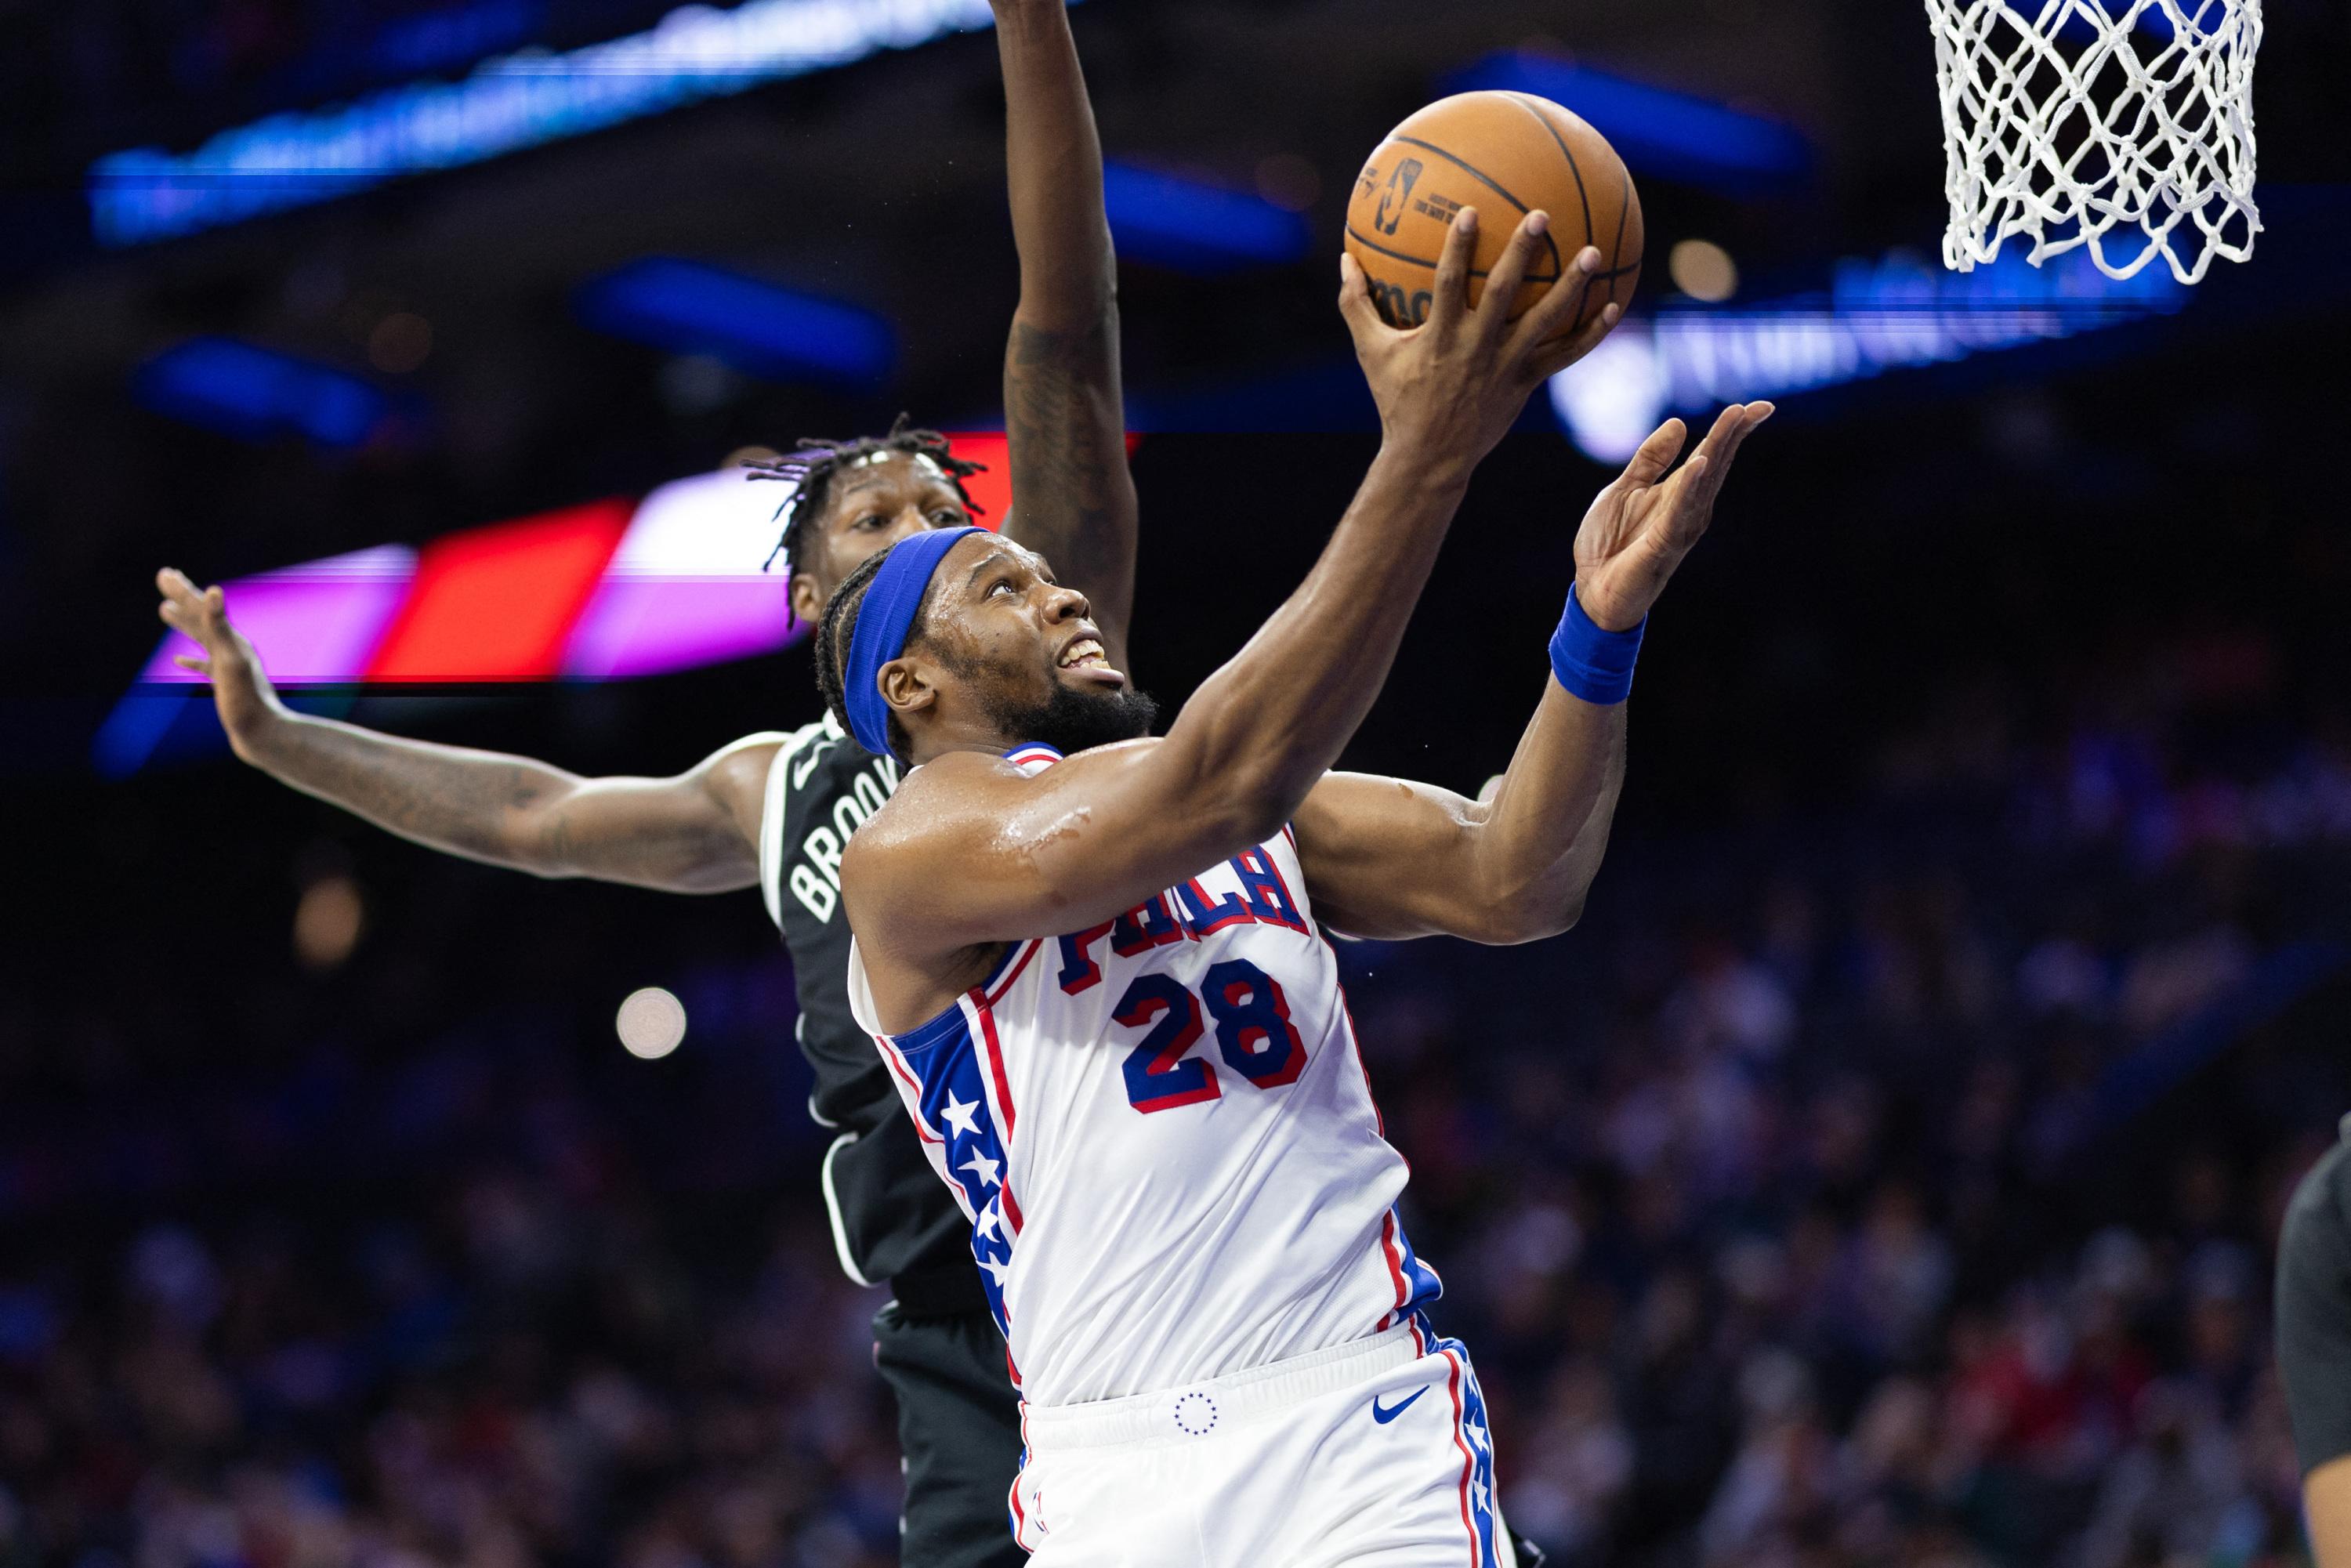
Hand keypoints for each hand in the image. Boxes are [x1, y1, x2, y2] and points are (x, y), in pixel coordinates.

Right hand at [155, 567, 284, 759]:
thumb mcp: (230, 660)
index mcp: (232, 639)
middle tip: (164, 577)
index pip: (204, 608)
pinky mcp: (226, 685)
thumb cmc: (246, 701)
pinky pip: (205, 667)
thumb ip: (220, 626)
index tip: (165, 573)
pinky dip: (191, 661)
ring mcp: (229, 666)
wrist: (263, 736)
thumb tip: (214, 591)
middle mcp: (233, 648)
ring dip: (185, 622)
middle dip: (183, 597)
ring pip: (203, 638)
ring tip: (165, 609)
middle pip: (203, 617)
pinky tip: (179, 662)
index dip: (183, 590)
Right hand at [1338, 208, 1623, 475]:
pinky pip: (1564, 355)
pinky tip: (1613, 307)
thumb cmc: (1397, 399)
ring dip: (1571, 287)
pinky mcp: (1525, 383)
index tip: (1471, 211)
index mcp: (1439, 337)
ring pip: (1544, 322)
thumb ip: (1355, 304)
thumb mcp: (1371, 352)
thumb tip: (1343, 259)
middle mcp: (1476, 348)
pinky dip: (1590, 334)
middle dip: (1522, 253)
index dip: (1458, 247)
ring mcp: (1505, 366)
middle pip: (1503, 294)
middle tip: (1541, 216)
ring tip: (1593, 253)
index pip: (1447, 283)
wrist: (1429, 457)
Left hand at [1572, 403, 1772, 631]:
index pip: (1710, 455)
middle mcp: (1688, 507)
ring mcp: (1681, 525)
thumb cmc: (1609, 543)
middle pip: (1716, 463)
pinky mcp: (1665, 541)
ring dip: (1719, 448)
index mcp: (1678, 491)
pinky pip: (1680, 508)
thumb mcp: (1625, 488)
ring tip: (1736, 419)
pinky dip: (1690, 484)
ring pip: (1705, 480)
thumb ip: (1650, 458)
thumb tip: (1680, 423)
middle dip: (1734, 434)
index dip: (1730, 431)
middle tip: (1758, 407)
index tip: (1753, 407)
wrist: (1593, 589)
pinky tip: (1701, 461)